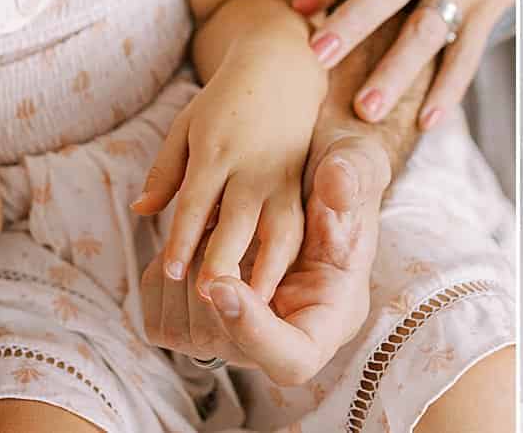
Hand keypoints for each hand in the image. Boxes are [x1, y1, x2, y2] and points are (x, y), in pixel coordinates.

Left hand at [131, 52, 318, 305]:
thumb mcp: (186, 126)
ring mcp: (282, 176)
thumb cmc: (225, 101)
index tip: (171, 273)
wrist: (283, 67)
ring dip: (264, 270)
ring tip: (251, 305)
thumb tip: (140, 211)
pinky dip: (286, 257)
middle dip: (222, 262)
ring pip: (278, 230)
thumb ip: (165, 171)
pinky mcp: (301, 184)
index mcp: (215, 149)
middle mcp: (251, 166)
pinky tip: (276, 285)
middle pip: (237, 222)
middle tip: (207, 301)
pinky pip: (297, 226)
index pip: (195, 202)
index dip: (183, 239)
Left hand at [141, 134, 386, 383]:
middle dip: (210, 288)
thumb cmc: (341, 173)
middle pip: (231, 348)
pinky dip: (164, 280)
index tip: (224, 283)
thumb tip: (336, 181)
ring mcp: (244, 333)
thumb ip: (355, 174)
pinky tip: (189, 242)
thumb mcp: (358, 164)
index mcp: (333, 313)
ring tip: (208, 226)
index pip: (294, 360)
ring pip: (191, 336)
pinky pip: (166, 322)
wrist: (313, 165)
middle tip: (212, 227)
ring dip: (185, 278)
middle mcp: (288, 333)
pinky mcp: (207, 321)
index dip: (254, 333)